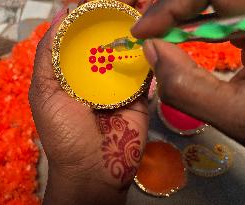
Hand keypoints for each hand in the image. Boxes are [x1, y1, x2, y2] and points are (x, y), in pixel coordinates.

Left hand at [29, 5, 148, 204]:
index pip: (81, 40)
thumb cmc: (64, 133)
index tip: (98, 3)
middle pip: (106, 44)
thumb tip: (60, 17)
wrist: (94, 170)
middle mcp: (96, 77)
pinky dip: (150, 56)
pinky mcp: (139, 96)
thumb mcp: (45, 93)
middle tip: (123, 4)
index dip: (88, 21)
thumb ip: (48, 57)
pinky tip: (153, 38)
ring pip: (127, 55)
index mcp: (73, 74)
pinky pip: (145, 73)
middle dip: (114, 25)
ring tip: (141, 13)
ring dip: (134, 37)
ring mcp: (119, 86)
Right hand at [131, 0, 244, 142]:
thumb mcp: (234, 116)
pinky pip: (227, 10)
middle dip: (175, 8)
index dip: (171, 5)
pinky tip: (189, 35)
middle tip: (149, 32)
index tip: (143, 32)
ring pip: (217, 0)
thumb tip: (151, 50)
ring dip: (186, 14)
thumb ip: (186, 87)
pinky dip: (201, 20)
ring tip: (162, 34)